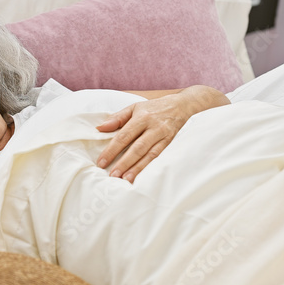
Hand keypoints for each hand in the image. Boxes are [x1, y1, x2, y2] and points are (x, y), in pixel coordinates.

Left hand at [96, 86, 228, 182]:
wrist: (184, 105)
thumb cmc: (154, 108)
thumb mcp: (135, 108)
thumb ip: (117, 118)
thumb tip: (99, 128)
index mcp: (142, 117)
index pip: (124, 135)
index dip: (112, 149)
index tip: (101, 162)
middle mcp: (154, 127)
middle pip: (137, 147)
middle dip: (124, 162)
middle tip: (113, 175)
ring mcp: (165, 136)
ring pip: (150, 154)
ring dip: (137, 168)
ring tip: (126, 179)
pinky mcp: (172, 143)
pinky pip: (160, 157)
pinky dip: (150, 167)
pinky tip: (142, 176)